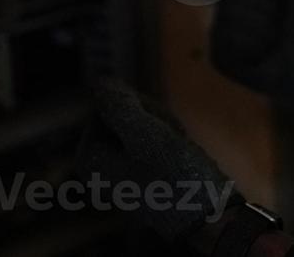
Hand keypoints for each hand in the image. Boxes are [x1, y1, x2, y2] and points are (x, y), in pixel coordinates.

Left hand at [74, 80, 237, 243]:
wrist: (204, 212)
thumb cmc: (172, 176)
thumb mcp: (143, 133)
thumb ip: (117, 105)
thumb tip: (98, 82)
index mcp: (89, 156)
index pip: (108, 104)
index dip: (134, 108)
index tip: (151, 131)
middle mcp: (98, 163)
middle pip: (121, 112)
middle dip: (149, 117)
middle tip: (167, 141)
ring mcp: (118, 167)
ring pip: (139, 122)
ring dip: (161, 127)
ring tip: (175, 148)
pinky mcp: (138, 170)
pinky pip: (150, 139)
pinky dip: (167, 139)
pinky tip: (179, 153)